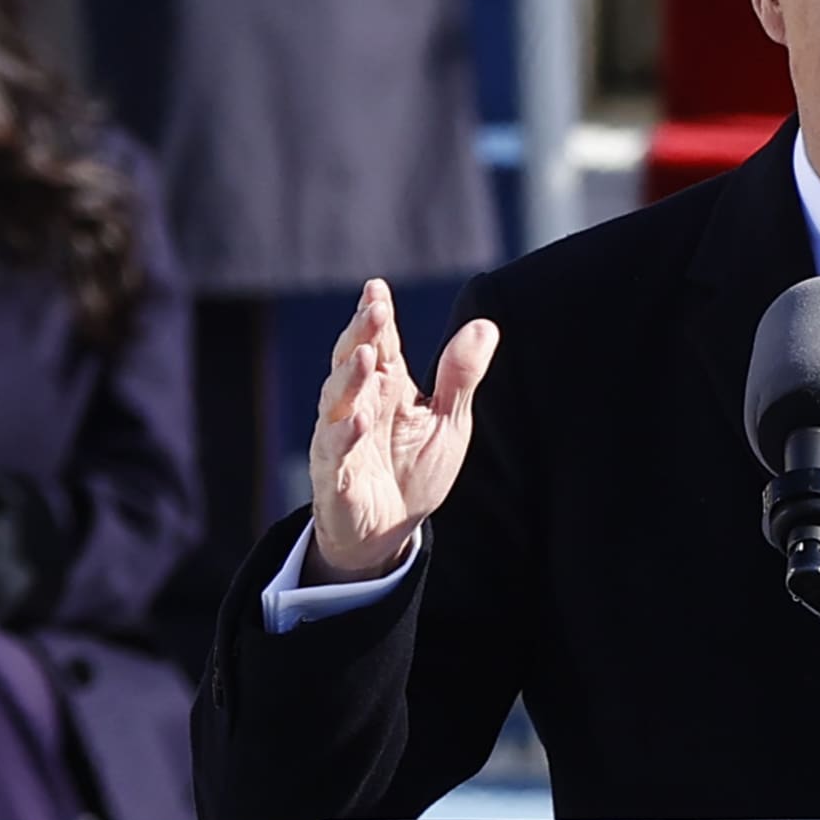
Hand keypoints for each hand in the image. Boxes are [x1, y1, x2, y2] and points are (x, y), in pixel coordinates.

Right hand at [306, 279, 499, 583]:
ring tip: (366, 356)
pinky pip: (333, 454)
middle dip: (361, 335)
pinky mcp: (335, 477)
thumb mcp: (448, 420)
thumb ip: (460, 376)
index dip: (376, 317)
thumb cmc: (414, 468)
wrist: (392, 530)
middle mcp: (358, 406)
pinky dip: (343, 436)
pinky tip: (356, 420)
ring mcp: (341, 440)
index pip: (380, 344)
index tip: (377, 289)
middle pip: (352, 363)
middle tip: (374, 311)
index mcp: (386, 388)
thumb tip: (486, 325)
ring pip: (335, 402)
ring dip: (349, 379)